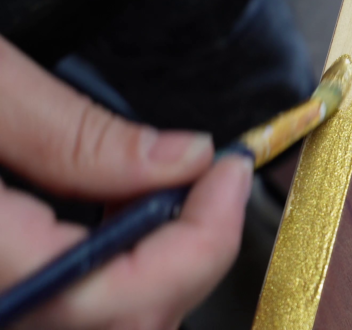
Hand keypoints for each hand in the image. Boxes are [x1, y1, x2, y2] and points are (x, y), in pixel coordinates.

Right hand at [0, 36, 251, 329]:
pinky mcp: (2, 286)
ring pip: (107, 322)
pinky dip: (120, 269)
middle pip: (126, 323)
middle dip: (192, 256)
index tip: (232, 171)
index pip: (120, 298)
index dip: (202, 242)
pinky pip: (72, 308)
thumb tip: (187, 158)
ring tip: (177, 190)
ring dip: (160, 267)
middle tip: (218, 181)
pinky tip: (120, 211)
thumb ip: (75, 135)